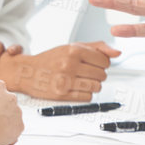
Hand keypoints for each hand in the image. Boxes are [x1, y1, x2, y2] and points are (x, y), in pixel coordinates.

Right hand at [0, 42, 120, 101]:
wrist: (27, 71)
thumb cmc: (52, 59)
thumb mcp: (72, 46)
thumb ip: (97, 47)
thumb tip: (118, 52)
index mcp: (74, 50)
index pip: (105, 60)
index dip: (102, 63)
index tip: (94, 63)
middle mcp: (70, 64)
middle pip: (102, 75)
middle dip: (97, 74)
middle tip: (85, 72)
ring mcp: (66, 80)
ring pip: (96, 87)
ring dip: (92, 85)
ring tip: (81, 80)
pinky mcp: (62, 94)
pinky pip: (87, 97)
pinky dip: (85, 94)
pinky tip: (76, 88)